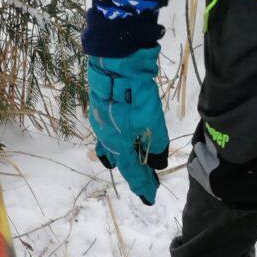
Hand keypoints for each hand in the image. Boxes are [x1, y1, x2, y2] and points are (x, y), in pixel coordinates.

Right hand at [87, 50, 169, 205]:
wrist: (113, 59)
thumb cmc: (133, 94)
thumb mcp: (152, 121)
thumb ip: (156, 145)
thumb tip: (156, 163)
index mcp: (117, 144)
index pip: (132, 172)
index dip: (142, 185)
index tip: (150, 197)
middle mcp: (105, 137)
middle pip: (120, 162)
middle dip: (133, 172)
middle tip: (144, 182)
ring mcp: (101, 122)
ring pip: (111, 147)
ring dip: (121, 157)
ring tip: (124, 163)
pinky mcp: (101, 108)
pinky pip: (108, 132)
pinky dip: (116, 140)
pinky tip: (118, 137)